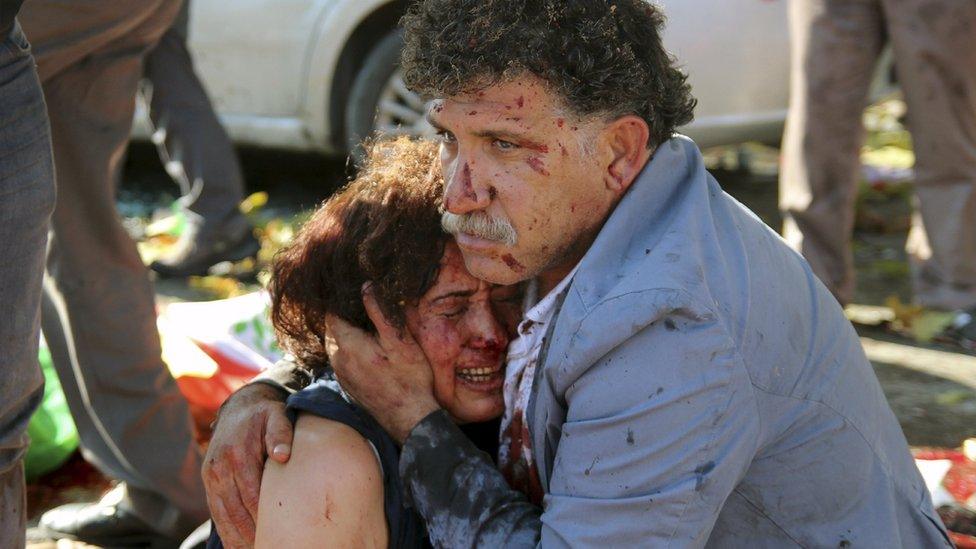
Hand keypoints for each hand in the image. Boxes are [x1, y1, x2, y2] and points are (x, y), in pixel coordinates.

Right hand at [203, 383, 292, 546]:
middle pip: (235, 510)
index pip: (251, 495)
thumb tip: (283, 455)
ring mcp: (211, 476)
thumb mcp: (277, 415)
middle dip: (251, 533)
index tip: (279, 532)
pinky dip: (226, 531)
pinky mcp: (209, 481)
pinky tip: (237, 546)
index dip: (264, 517)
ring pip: (223, 515)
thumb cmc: (265, 414)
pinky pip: (215, 512)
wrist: (240, 407)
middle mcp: (220, 468)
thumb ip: (281, 433)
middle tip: (271, 545)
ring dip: (237, 537)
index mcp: (237, 454)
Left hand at [325, 284, 439, 442]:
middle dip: (347, 317)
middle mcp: (338, 361)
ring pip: (337, 345)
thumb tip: (365, 286)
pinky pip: (343, 360)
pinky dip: (351, 351)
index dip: (344, 302)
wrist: (411, 419)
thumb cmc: (410, 379)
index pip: (332, 313)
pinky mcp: (348, 385)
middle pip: (333, 329)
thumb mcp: (399, 340)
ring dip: (349, 335)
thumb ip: (379, 312)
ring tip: (371, 330)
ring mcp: (341, 375)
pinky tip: (372, 351)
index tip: (358, 295)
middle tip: (368, 311)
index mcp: (347, 346)